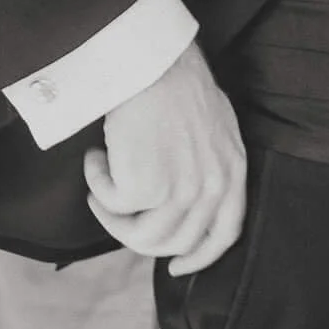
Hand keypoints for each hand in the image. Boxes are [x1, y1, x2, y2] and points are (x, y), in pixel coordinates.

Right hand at [89, 38, 247, 275]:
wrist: (153, 60)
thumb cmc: (178, 82)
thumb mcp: (215, 129)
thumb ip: (210, 166)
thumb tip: (186, 200)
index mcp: (233, 171)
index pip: (225, 234)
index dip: (200, 258)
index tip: (176, 268)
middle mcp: (211, 186)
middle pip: (173, 242)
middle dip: (137, 236)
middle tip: (116, 214)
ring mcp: (179, 190)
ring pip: (138, 234)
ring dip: (110, 214)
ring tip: (100, 184)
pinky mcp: (144, 187)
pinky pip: (110, 204)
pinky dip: (96, 183)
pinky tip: (95, 157)